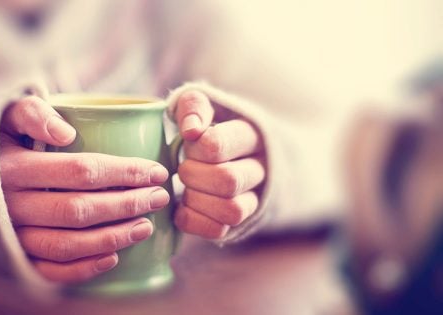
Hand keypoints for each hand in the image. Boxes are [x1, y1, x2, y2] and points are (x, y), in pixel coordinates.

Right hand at [0, 96, 169, 282]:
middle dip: (127, 205)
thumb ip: (33, 113)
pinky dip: (83, 268)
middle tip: (159, 197)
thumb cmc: (0, 141)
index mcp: (13, 167)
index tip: (156, 171)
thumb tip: (66, 133)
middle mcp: (10, 205)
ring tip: (146, 226)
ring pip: (67, 244)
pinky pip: (49, 271)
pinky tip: (113, 257)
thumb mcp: (7, 115)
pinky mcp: (14, 256)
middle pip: (79, 210)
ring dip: (113, 238)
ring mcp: (11, 235)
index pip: (81, 171)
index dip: (124, 172)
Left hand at [173, 90, 265, 238]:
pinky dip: (194, 221)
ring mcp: (254, 198)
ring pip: (232, 211)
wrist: (235, 150)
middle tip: (184, 167)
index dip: (194, 147)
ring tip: (188, 188)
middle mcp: (260, 169)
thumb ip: (194, 107)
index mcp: (252, 135)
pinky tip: (185, 205)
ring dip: (197, 201)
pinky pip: (220, 231)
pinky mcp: (241, 221)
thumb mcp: (204, 105)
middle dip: (193, 175)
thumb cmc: (212, 126)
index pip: (217, 145)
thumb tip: (191, 129)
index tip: (189, 141)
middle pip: (228, 180)